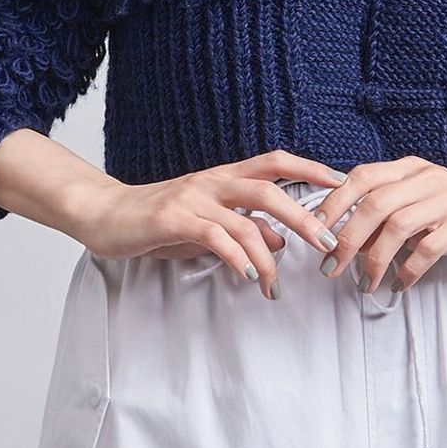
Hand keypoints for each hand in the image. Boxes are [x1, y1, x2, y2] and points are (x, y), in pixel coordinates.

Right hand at [73, 150, 347, 298]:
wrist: (104, 214)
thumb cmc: (156, 220)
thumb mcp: (207, 225)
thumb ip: (242, 229)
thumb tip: (279, 239)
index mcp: (224, 177)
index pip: (275, 162)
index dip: (310, 167)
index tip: (343, 182)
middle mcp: (213, 181)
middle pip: (269, 188)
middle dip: (304, 216)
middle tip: (329, 244)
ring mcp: (193, 197)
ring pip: (246, 218)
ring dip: (269, 255)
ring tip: (277, 285)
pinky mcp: (174, 218)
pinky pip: (215, 236)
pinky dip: (237, 257)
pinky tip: (248, 277)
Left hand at [312, 147, 446, 294]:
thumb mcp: (420, 200)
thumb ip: (386, 210)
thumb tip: (341, 236)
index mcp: (409, 169)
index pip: (361, 177)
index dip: (333, 204)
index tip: (315, 234)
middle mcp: (427, 178)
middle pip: (374, 203)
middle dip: (346, 238)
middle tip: (331, 267)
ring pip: (398, 225)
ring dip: (374, 258)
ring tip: (365, 283)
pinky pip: (429, 247)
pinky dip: (409, 269)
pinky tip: (401, 284)